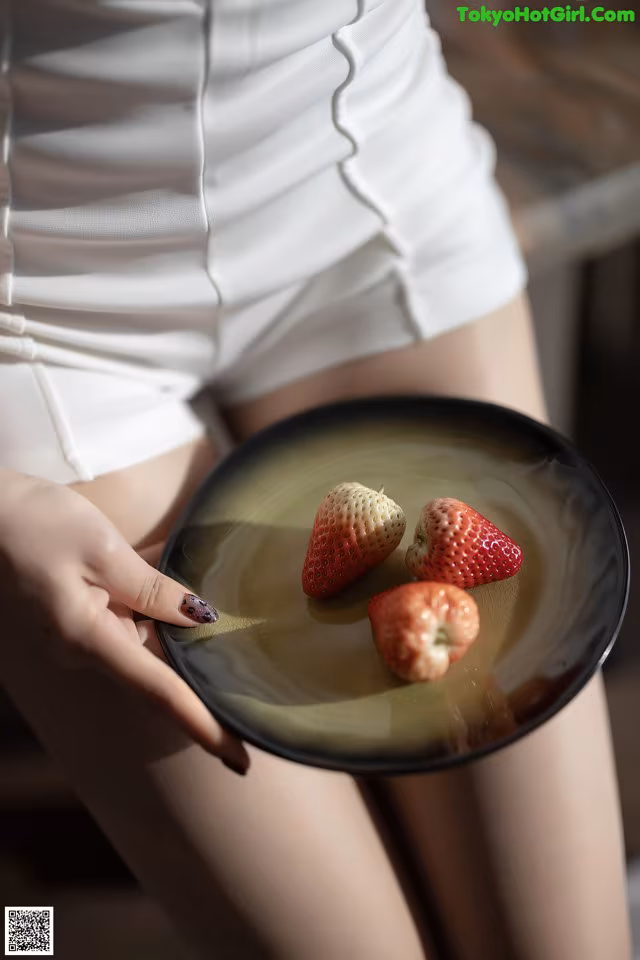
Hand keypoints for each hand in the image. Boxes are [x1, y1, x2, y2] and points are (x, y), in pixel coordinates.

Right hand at [0, 470, 248, 774]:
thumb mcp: (103, 551)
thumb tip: (200, 616)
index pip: (160, 693)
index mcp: (89, 639)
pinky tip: (170, 560)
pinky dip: (151, 594)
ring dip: (173, 614)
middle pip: (157, 664)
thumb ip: (153, 587)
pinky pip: (125, 612)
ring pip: (143, 633)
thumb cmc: (32, 525)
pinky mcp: (75, 612)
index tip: (241, 762)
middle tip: (248, 662)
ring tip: (208, 580)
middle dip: (197, 659)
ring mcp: (77, 631)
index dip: (204, 727)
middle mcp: (83, 646)